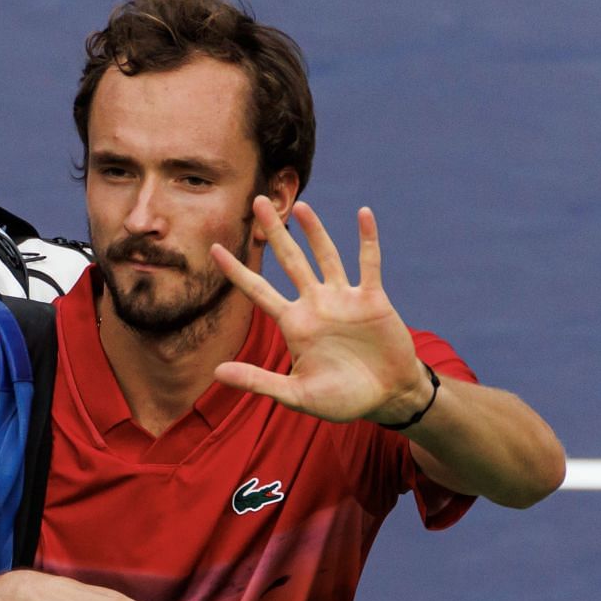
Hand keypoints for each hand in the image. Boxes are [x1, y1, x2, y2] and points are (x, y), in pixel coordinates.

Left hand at [210, 199, 432, 425]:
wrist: (386, 397)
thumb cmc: (341, 399)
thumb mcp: (296, 394)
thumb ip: (258, 381)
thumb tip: (216, 372)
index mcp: (294, 325)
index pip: (258, 291)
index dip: (236, 271)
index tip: (214, 248)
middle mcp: (315, 305)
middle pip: (289, 261)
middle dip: (273, 233)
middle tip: (257, 201)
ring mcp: (343, 299)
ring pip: (325, 256)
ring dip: (314, 231)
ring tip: (299, 206)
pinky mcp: (372, 299)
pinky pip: (368, 263)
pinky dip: (367, 239)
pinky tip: (363, 214)